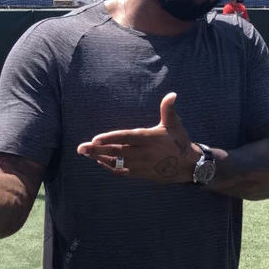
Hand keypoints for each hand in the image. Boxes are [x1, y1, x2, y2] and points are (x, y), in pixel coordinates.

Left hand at [77, 92, 198, 182]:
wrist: (188, 166)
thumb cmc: (179, 141)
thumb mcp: (174, 124)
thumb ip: (168, 109)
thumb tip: (172, 94)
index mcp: (148, 138)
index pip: (125, 137)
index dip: (110, 138)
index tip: (95, 138)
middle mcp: (142, 152)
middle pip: (116, 151)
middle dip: (96, 150)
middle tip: (80, 148)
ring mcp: (140, 165)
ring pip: (116, 162)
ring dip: (100, 158)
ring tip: (86, 153)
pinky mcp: (141, 174)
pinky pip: (121, 172)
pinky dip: (109, 167)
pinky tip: (100, 162)